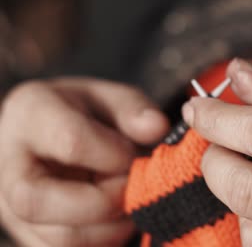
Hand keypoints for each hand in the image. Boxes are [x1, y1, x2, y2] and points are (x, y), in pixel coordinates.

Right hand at [0, 78, 168, 246]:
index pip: (71, 141)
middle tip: (133, 186)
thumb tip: (157, 128)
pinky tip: (117, 220)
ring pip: (58, 238)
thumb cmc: (84, 116)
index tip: (135, 156)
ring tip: (129, 201)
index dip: (116, 155)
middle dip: (105, 200)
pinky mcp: (30, 236)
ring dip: (110, 227)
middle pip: (40, 202)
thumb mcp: (109, 98)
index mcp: (29, 115)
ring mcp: (11, 208)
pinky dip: (104, 242)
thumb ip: (133, 109)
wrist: (51, 139)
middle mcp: (8, 166)